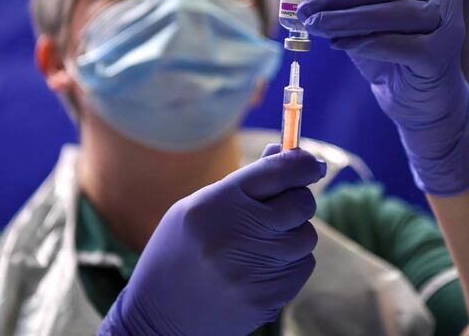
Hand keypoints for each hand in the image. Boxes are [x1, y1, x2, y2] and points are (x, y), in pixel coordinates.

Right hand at [98, 146, 325, 335]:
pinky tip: (260, 267)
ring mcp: (255, 269)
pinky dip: (290, 262)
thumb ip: (245, 180)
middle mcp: (238, 234)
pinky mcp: (269, 297)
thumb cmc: (180, 251)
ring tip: (261, 242)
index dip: (301, 163)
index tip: (309, 163)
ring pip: (306, 236)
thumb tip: (286, 151)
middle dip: (298, 199)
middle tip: (281, 206)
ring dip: (292, 234)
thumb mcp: (199, 206)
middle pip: (301, 203)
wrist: (159, 315)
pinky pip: (302, 265)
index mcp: (217, 203)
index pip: (278, 172)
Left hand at [272, 0, 468, 194]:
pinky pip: (401, 44)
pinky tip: (340, 45)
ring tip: (316, 28)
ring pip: (394, 13)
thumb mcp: (352, 18)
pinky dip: (366, 43)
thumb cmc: (384, 48)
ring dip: (348, 19)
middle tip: (305, 10)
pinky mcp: (441, 54)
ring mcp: (445, 21)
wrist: (416, 97)